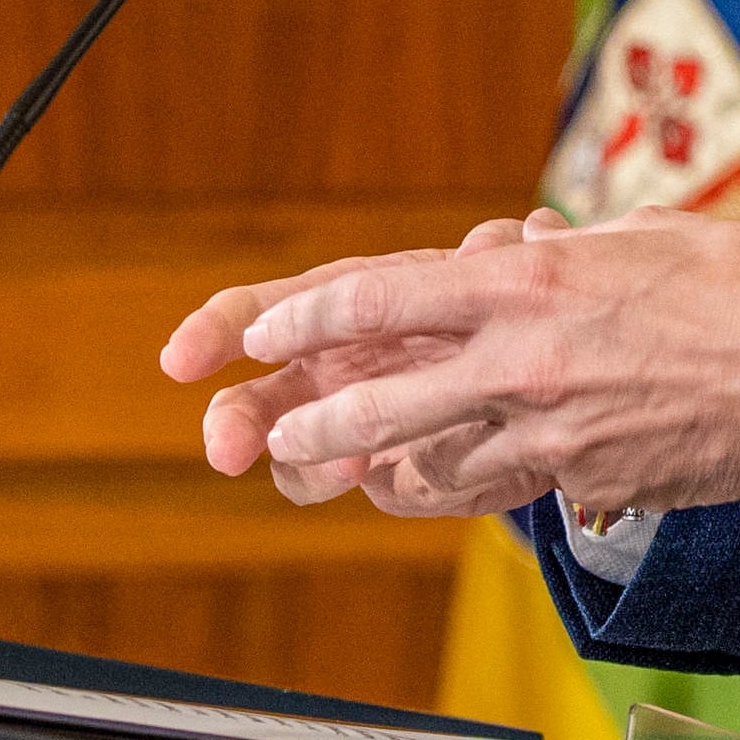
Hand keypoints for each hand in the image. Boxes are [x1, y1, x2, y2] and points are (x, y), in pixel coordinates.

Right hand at [160, 217, 539, 506]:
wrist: (558, 371)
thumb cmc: (516, 296)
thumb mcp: (507, 260)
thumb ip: (496, 251)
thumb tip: (488, 249)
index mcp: (338, 308)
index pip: (258, 312)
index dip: (215, 331)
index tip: (181, 361)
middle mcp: (333, 372)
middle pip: (253, 402)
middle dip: (232, 423)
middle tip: (228, 450)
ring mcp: (360, 431)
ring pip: (299, 460)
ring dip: (312, 464)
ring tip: (351, 465)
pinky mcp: (409, 476)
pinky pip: (385, 491)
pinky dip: (395, 487)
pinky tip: (411, 474)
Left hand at [162, 206, 739, 519]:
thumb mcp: (642, 236)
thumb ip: (563, 251)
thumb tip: (515, 249)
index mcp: (533, 279)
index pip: (384, 295)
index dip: (304, 317)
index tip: (257, 331)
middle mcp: (527, 355)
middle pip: (379, 394)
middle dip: (309, 417)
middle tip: (269, 433)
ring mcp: (553, 426)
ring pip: (428, 456)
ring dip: (371, 464)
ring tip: (331, 467)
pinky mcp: (586, 476)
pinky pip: (494, 487)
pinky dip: (451, 484)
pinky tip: (426, 484)